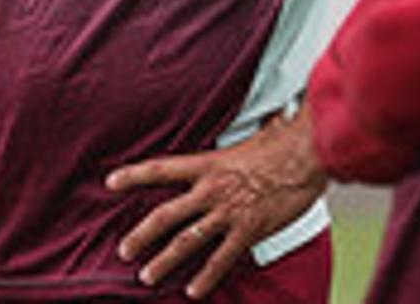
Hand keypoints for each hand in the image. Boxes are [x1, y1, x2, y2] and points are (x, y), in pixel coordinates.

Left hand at [105, 110, 326, 298]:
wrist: (309, 156)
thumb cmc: (282, 142)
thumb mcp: (248, 137)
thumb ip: (231, 145)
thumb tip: (226, 132)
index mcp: (208, 164)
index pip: (161, 169)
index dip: (133, 176)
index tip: (110, 183)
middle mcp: (211, 190)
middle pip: (165, 215)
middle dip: (140, 235)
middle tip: (124, 251)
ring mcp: (228, 212)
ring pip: (186, 242)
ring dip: (164, 262)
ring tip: (147, 276)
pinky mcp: (248, 230)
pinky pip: (220, 259)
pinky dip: (206, 277)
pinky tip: (194, 290)